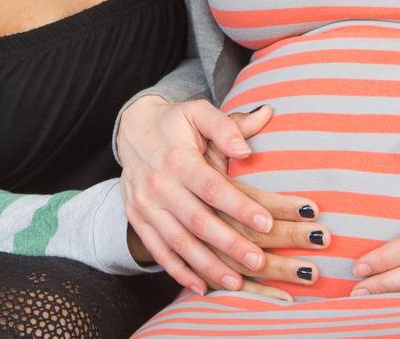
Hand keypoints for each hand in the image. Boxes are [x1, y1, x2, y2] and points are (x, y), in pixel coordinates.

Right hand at [116, 96, 313, 295]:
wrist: (132, 130)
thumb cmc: (176, 122)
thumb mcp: (198, 112)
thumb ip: (225, 127)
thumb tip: (247, 149)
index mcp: (177, 159)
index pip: (211, 187)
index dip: (239, 206)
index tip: (267, 222)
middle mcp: (159, 185)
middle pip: (197, 220)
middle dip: (229, 244)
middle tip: (258, 262)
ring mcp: (146, 206)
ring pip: (178, 242)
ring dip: (207, 265)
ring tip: (236, 282)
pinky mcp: (138, 219)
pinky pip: (158, 250)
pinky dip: (179, 271)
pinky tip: (201, 287)